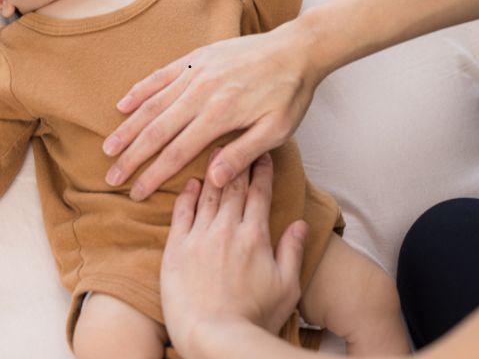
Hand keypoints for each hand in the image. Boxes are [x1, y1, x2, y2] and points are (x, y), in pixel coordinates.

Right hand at [103, 19, 319, 199]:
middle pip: (157, 130)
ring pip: (152, 104)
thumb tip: (211, 179)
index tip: (136, 192)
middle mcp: (201, 93)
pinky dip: (139, 91)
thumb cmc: (289, 93)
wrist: (296, 48)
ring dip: (128, 128)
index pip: (178, 152)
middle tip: (112, 177)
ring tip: (109, 148)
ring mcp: (196, 72)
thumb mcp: (277, 130)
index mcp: (220, 115)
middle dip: (132, 156)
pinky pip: (160, 76)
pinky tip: (122, 106)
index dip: (153, 175)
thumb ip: (243, 154)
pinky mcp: (196, 58)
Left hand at [161, 153, 307, 355]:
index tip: (263, 154)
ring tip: (215, 151)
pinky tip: (191, 183)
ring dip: (212, 171)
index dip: (262, 171)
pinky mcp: (177, 249)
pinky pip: (181, 213)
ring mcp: (200, 237)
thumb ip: (293, 251)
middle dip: (237, 162)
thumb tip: (301, 224)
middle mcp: (227, 230)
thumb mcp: (288, 287)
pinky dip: (187, 195)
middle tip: (237, 142)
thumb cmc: (254, 318)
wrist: (214, 336)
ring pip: (208, 194)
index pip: (260, 194)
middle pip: (233, 186)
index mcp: (256, 236)